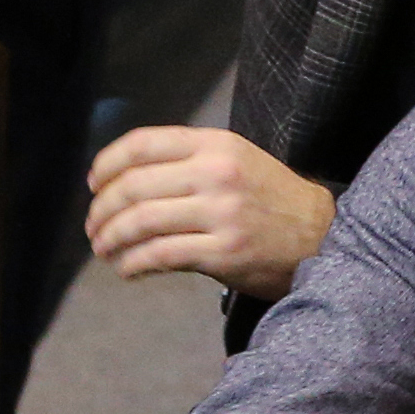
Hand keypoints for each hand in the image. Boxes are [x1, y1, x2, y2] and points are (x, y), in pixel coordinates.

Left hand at [83, 125, 336, 297]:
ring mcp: (221, 213)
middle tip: (93, 227)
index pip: (142, 144)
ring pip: (141, 222)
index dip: (106, 165)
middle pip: (133, 186)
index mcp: (215, 144)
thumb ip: (187, 162)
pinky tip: (126, 269)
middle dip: (102, 210)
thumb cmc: (269, 200)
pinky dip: (132, 264)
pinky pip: (160, 256)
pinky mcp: (223, 252)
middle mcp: (216, 173)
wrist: (321, 235)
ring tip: (104, 249)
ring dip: (111, 239)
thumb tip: (125, 180)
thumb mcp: (235, 161)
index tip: (93, 184)